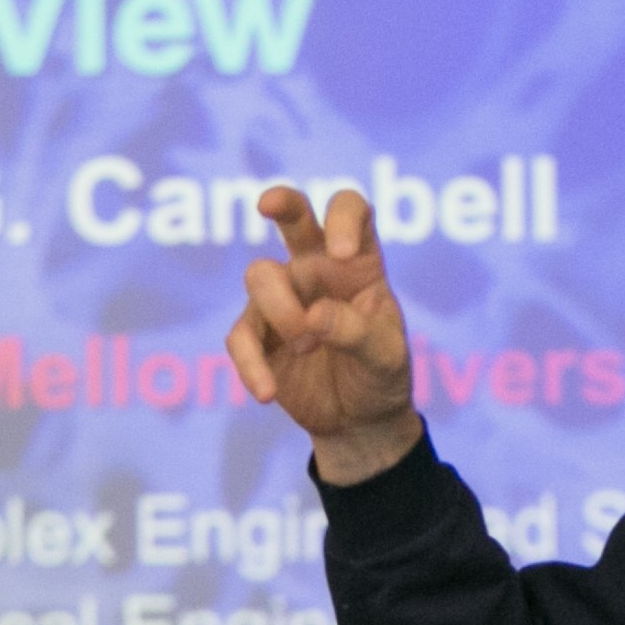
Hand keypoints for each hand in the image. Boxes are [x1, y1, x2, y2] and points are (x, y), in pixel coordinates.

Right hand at [227, 186, 421, 483]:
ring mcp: (282, 298)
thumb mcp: (385, 358)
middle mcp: (316, 270)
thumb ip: (357, 333)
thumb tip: (313, 316)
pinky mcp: (256, 334)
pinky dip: (250, 364)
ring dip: (283, 313)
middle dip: (281, 201)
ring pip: (260, 276)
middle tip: (268, 205)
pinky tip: (267, 392)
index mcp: (359, 263)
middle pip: (294, 217)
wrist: (359, 423)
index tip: (343, 253)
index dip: (343, 218)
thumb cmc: (380, 376)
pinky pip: (238, 336)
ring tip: (309, 348)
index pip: (352, 212)